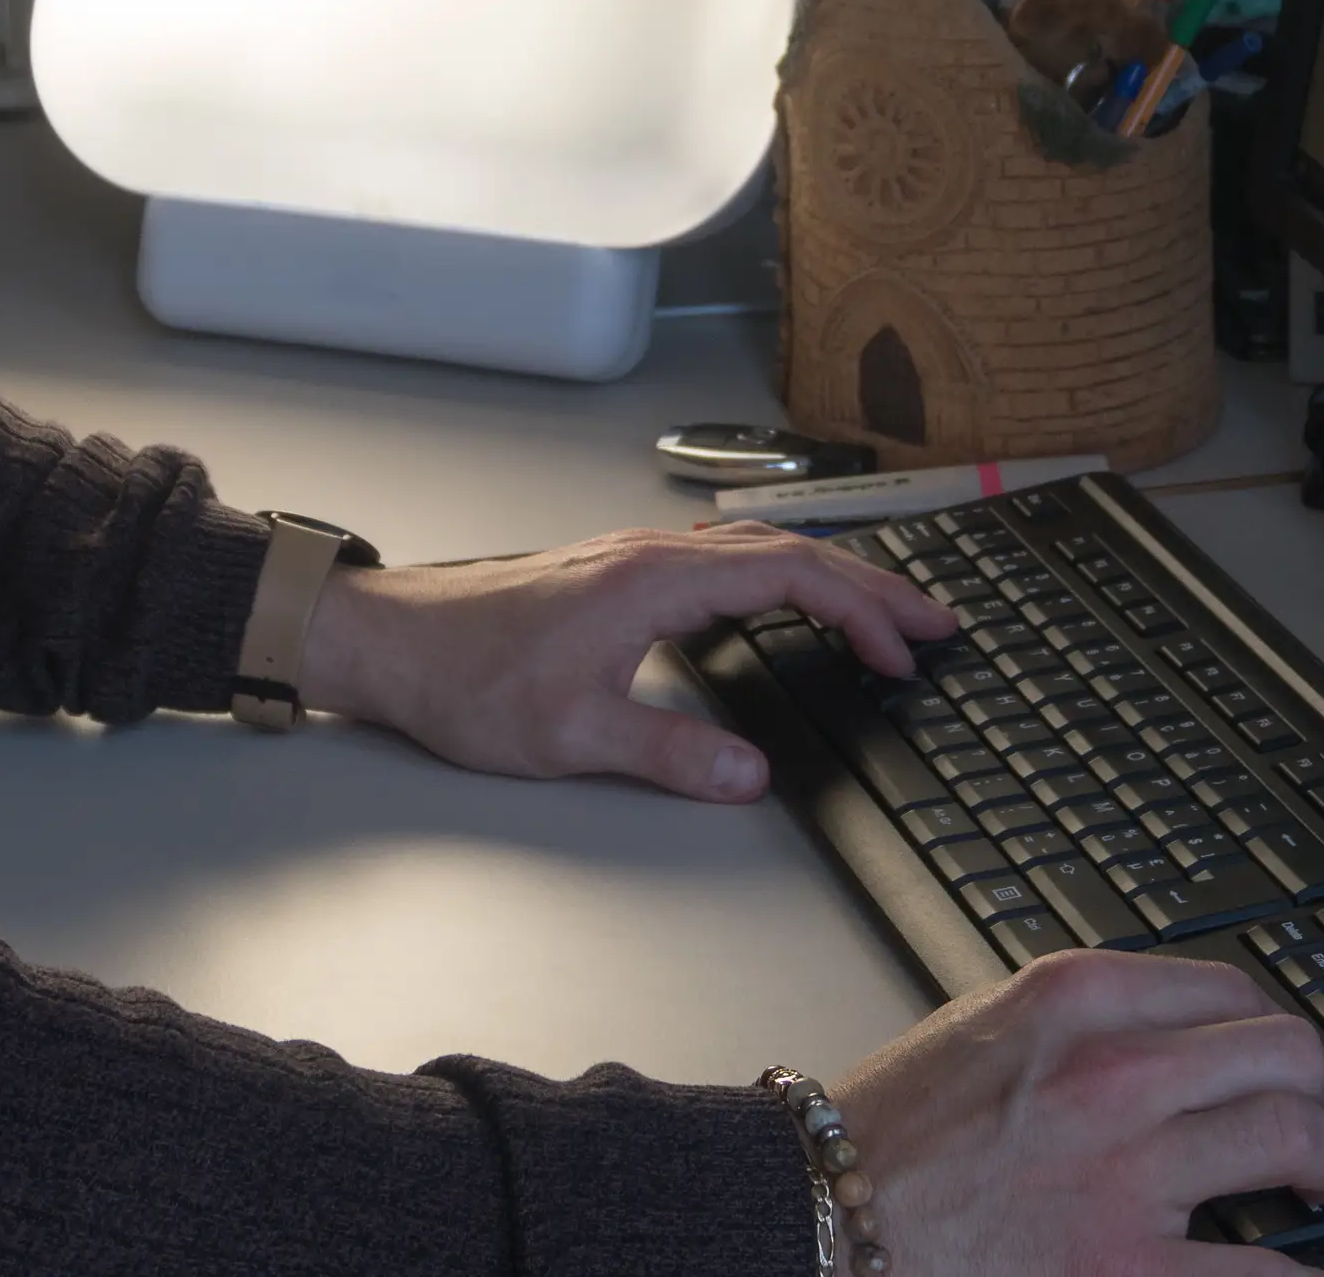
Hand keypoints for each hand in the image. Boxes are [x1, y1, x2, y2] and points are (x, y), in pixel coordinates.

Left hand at [297, 521, 958, 800]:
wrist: (387, 640)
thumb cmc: (462, 677)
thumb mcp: (572, 735)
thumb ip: (671, 753)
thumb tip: (752, 772)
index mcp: (654, 580)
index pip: (792, 576)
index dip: (862, 613)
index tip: (908, 652)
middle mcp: (651, 555)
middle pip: (791, 552)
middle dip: (873, 587)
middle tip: (937, 624)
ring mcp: (634, 558)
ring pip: (758, 551)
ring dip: (829, 578)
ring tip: (883, 615)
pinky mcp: (616, 573)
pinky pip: (724, 560)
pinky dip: (780, 577)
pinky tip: (784, 602)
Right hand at [833, 948, 1323, 1273]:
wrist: (813, 1218)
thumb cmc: (881, 1139)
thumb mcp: (981, 1030)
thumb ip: (1073, 1025)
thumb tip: (1159, 1042)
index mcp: (1073, 1000)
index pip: (1228, 989)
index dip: (1270, 1028)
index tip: (1277, 1058)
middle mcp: (1112, 1072)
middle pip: (1285, 1051)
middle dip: (1319, 1089)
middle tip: (1317, 1122)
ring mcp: (1127, 1172)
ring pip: (1297, 1137)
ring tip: (1320, 1185)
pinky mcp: (1127, 1270)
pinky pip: (1266, 1275)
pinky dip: (1307, 1276)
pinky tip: (1309, 1275)